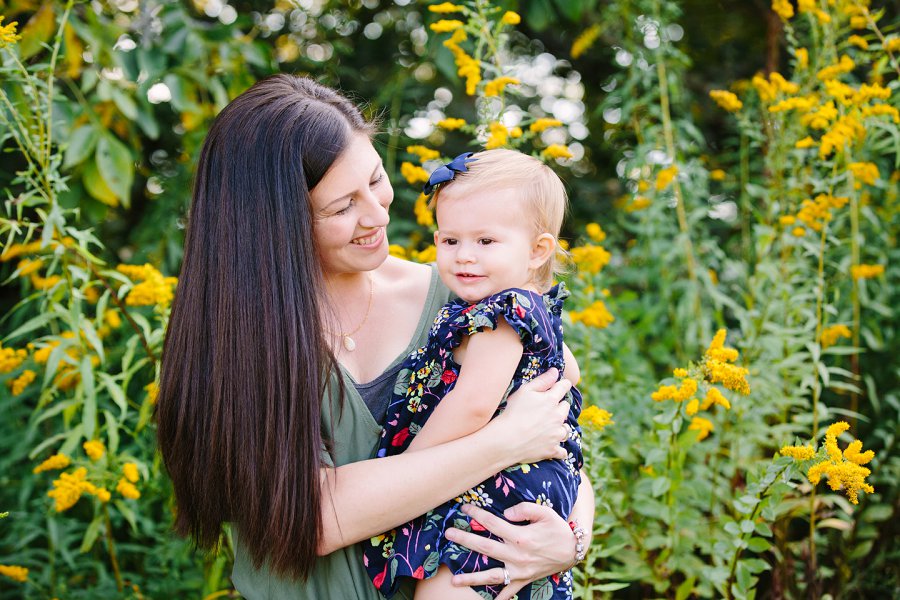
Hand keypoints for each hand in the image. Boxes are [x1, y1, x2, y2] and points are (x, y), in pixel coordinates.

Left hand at [444, 502, 575, 599]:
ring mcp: (519, 571)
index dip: (477, 514)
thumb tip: (505, 513)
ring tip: (453, 580)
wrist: (573, 551)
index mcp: (520, 537)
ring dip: (472, 578)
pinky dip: (498, 598)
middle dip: (465, 540)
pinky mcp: (523, 580)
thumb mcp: (545, 512)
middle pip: (485, 547)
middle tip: (448, 534)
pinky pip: (508, 591)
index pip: (492, 523)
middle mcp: (517, 555)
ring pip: (491, 575)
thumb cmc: (557, 529)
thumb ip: (524, 509)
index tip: (464, 507)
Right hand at [490, 368, 570, 464]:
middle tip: (548, 409)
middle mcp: (558, 417)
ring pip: (565, 429)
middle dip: (559, 406)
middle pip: (565, 408)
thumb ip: (542, 380)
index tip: (564, 384)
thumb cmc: (513, 412)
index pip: (563, 387)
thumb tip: (556, 371)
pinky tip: (552, 446)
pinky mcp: (553, 450)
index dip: (563, 384)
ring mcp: (556, 434)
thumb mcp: (525, 391)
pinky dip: (559, 449)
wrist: (506, 440)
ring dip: (560, 427)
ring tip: (549, 428)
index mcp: (551, 400)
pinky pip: (562, 451)